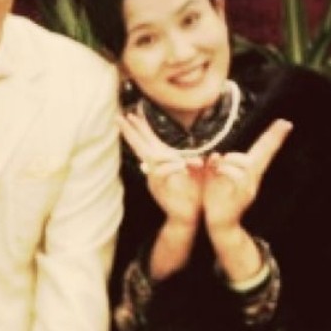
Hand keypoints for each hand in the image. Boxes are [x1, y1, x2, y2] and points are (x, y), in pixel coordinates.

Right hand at [117, 111, 203, 228]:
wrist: (188, 217)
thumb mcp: (198, 175)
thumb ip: (200, 163)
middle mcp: (154, 168)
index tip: (133, 113)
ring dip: (165, 154)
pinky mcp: (158, 187)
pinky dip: (173, 167)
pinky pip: (162, 171)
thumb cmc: (192, 196)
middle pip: (139, 146)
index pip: (148, 141)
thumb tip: (212, 153)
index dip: (141, 128)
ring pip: (152, 158)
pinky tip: (184, 167)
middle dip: (130, 131)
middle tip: (119, 116)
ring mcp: (154, 178)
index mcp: (162, 163)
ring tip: (180, 158)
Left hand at [202, 119, 292, 235]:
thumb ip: (217, 166)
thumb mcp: (216, 179)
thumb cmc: (217, 200)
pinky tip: (216, 173)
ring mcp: (249, 189)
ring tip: (215, 172)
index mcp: (249, 174)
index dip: (274, 137)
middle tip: (217, 167)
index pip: (264, 152)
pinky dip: (224, 171)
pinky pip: (236, 176)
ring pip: (245, 164)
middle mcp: (253, 181)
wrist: (220, 224)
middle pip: (253, 156)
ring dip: (227, 163)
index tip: (285, 122)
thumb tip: (216, 155)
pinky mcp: (241, 196)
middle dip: (234, 156)